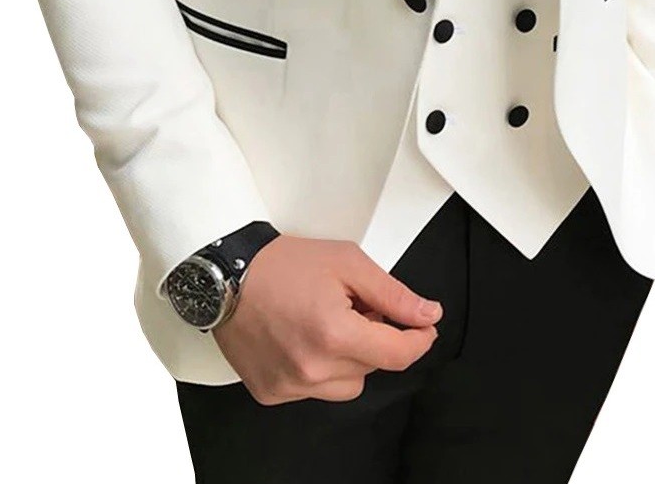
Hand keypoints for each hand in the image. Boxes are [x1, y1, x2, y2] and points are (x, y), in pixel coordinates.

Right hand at [212, 234, 441, 404]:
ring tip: (326, 323)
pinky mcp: (272, 392)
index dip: (419, 339)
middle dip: (375, 337)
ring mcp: (291, 385)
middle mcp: (313, 368)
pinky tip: (302, 338)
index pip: (398, 354)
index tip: (424, 327)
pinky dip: (318, 368)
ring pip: (347, 384)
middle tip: (355, 307)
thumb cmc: (281, 264)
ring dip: (349, 358)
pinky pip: (315, 389)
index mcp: (335, 334)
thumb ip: (392, 293)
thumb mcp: (347, 263)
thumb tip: (427, 314)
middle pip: (373, 367)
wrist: (227, 275)